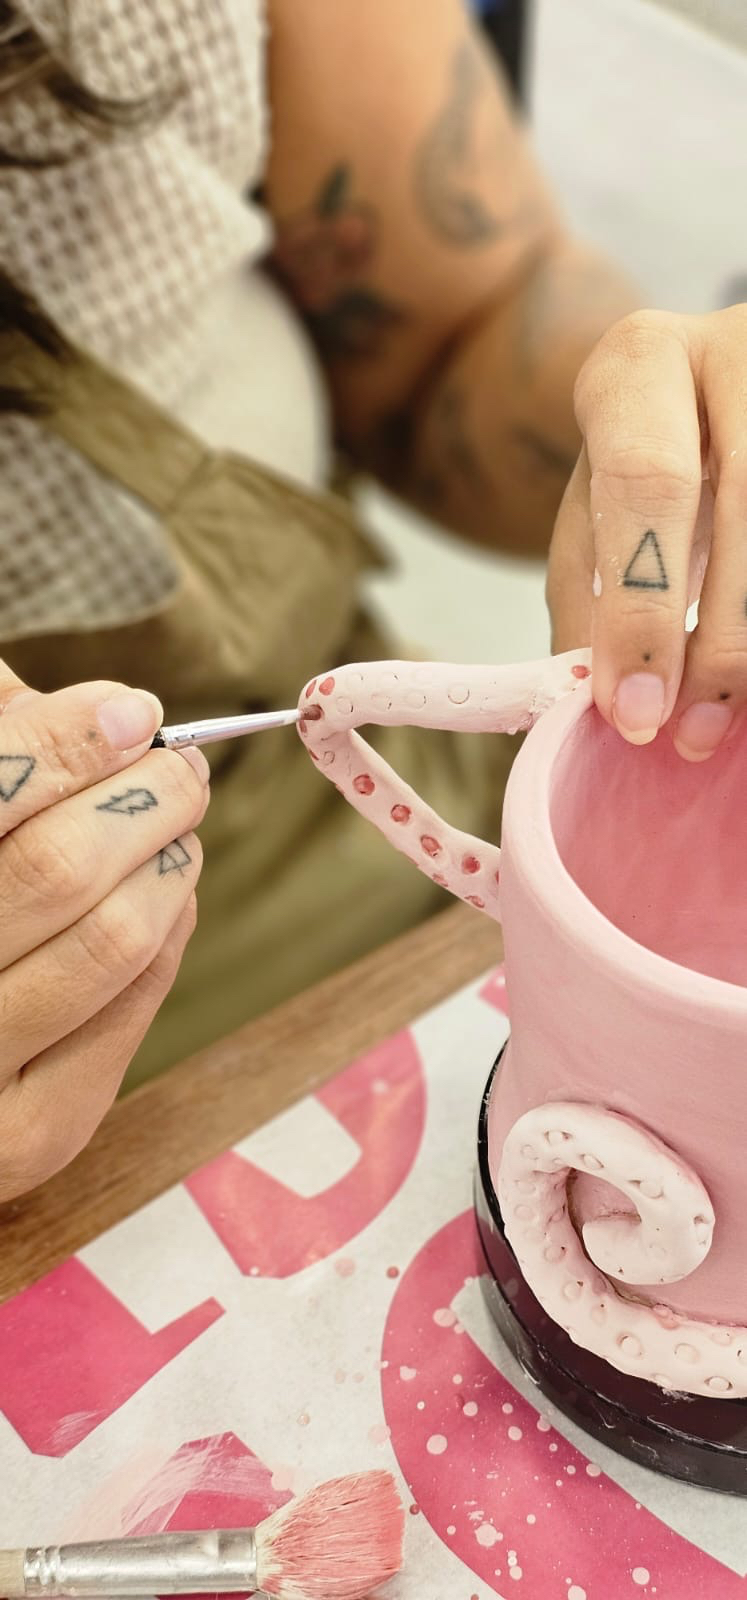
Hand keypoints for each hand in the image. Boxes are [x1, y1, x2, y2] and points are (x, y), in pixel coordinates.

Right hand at [0, 664, 207, 1199]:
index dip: (65, 739)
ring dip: (168, 857)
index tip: (129, 711)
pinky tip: (163, 889)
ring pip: (113, 938)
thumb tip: (106, 710)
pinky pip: (136, 1003)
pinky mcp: (37, 1137)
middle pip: (58, 868)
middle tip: (177, 764)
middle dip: (143, 795)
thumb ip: (3, 759)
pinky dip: (169, 927)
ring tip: (176, 819)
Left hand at [547, 304, 746, 759]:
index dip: (643, 608)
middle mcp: (737, 350)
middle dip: (722, 643)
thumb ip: (587, 594)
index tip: (635, 712)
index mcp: (642, 362)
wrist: (706, 380)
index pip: (647, 484)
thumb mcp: (593, 506)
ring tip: (728, 720)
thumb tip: (597, 707)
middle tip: (692, 734)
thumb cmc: (641, 453)